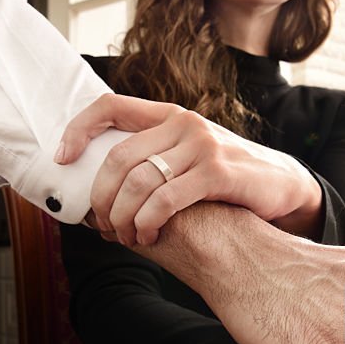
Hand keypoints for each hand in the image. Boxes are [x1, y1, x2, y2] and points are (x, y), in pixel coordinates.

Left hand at [55, 93, 321, 244]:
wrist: (282, 186)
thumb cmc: (227, 178)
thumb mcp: (190, 155)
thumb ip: (155, 158)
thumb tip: (102, 188)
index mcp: (170, 114)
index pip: (111, 105)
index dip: (78, 129)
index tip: (61, 158)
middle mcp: (184, 122)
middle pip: (118, 157)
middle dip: (101, 197)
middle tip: (102, 225)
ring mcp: (202, 145)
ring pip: (138, 182)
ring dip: (123, 218)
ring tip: (126, 237)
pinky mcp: (217, 172)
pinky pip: (165, 200)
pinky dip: (147, 223)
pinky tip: (149, 237)